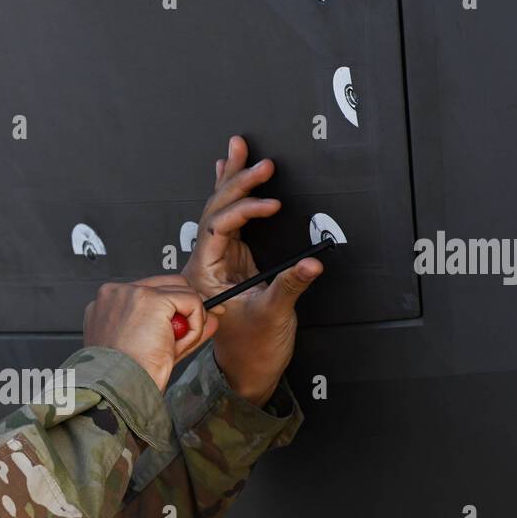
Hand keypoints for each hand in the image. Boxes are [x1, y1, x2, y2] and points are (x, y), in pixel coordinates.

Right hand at [83, 275, 218, 390]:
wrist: (119, 388)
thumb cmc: (125, 375)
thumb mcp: (154, 348)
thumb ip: (180, 329)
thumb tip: (209, 319)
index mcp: (106, 305)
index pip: (149, 292)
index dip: (172, 309)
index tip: (186, 323)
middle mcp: (115, 293)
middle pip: (168, 285)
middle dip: (185, 308)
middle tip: (188, 335)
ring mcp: (133, 292)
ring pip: (182, 292)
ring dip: (189, 320)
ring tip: (176, 346)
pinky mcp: (153, 299)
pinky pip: (191, 302)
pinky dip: (195, 325)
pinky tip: (179, 344)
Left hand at [181, 135, 323, 406]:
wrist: (248, 370)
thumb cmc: (253, 349)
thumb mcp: (273, 316)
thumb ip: (290, 285)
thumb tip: (312, 262)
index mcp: (204, 275)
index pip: (217, 228)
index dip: (243, 209)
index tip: (271, 204)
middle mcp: (206, 264)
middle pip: (216, 212)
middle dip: (237, 183)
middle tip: (261, 161)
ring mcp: (218, 260)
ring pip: (221, 211)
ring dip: (232, 180)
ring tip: (237, 148)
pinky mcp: (232, 260)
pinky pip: (230, 220)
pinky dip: (233, 196)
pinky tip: (226, 170)